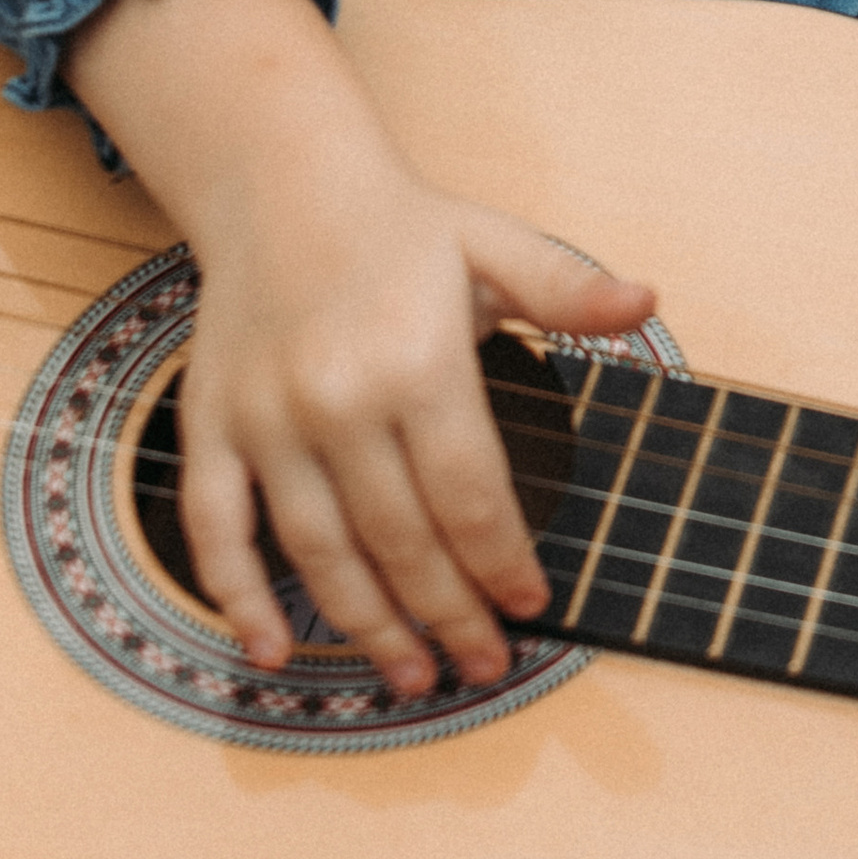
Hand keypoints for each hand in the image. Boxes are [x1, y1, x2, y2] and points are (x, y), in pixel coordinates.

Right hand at [180, 163, 653, 697]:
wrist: (281, 181)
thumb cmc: (402, 225)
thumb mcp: (497, 244)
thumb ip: (568, 290)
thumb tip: (646, 304)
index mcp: (417, 362)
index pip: (470, 495)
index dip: (501, 564)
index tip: (527, 606)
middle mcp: (338, 400)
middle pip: (402, 539)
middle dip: (448, 616)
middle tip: (482, 665)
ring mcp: (267, 420)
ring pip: (320, 550)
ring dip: (366, 627)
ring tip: (411, 677)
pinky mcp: (212, 425)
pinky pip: (215, 528)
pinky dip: (237, 596)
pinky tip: (272, 652)